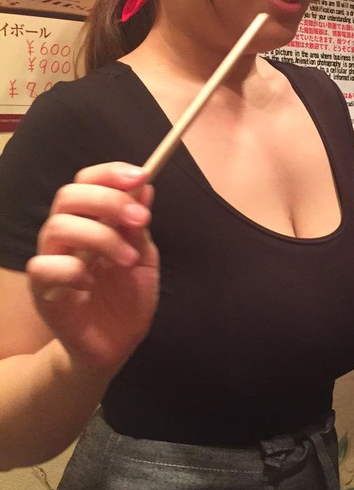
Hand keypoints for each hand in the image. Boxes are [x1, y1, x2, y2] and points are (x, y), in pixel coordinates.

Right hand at [26, 163, 158, 373]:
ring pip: (57, 226)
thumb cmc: (128, 298)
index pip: (88, 182)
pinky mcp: (43, 292)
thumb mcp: (144, 259)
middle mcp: (70, 237)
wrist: (116, 345)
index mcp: (94, 223)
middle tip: (141, 219)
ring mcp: (54, 262)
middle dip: (108, 200)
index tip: (141, 175)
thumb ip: (139, 227)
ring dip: (100, 236)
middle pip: (68, 196)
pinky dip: (72, 270)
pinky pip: (43, 268)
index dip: (110, 173)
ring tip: (128, 259)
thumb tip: (144, 188)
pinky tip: (92, 283)